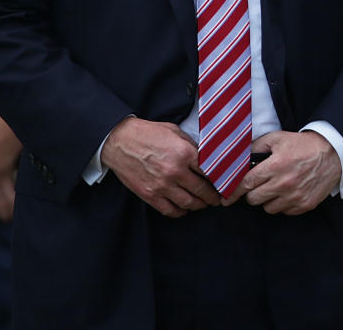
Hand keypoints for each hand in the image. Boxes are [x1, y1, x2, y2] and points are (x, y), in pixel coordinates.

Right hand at [101, 118, 221, 217]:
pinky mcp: (149, 195)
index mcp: (184, 153)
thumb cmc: (147, 133)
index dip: (219, 179)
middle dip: (212, 197)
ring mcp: (162, 185)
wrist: (119, 141)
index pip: (210, 171)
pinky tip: (184, 209)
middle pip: (202, 190)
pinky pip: (170, 210)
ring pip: (188, 203)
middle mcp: (175, 171)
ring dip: (199, 205)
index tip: (223, 183)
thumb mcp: (174, 132)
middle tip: (217, 199)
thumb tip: (205, 158)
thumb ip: (191, 146)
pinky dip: (180, 212)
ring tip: (202, 204)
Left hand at [223, 130, 340, 214]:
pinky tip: (289, 192)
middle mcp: (284, 183)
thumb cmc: (302, 145)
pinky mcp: (305, 204)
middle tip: (260, 185)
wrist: (332, 153)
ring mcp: (295, 196)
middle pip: (254, 199)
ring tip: (276, 187)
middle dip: (253, 193)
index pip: (246, 184)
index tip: (226, 199)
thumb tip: (238, 158)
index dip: (233, 192)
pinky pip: (284, 212)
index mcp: (275, 165)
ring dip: (268, 200)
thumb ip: (256, 147)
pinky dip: (283, 204)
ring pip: (268, 208)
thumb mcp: (277, 139)